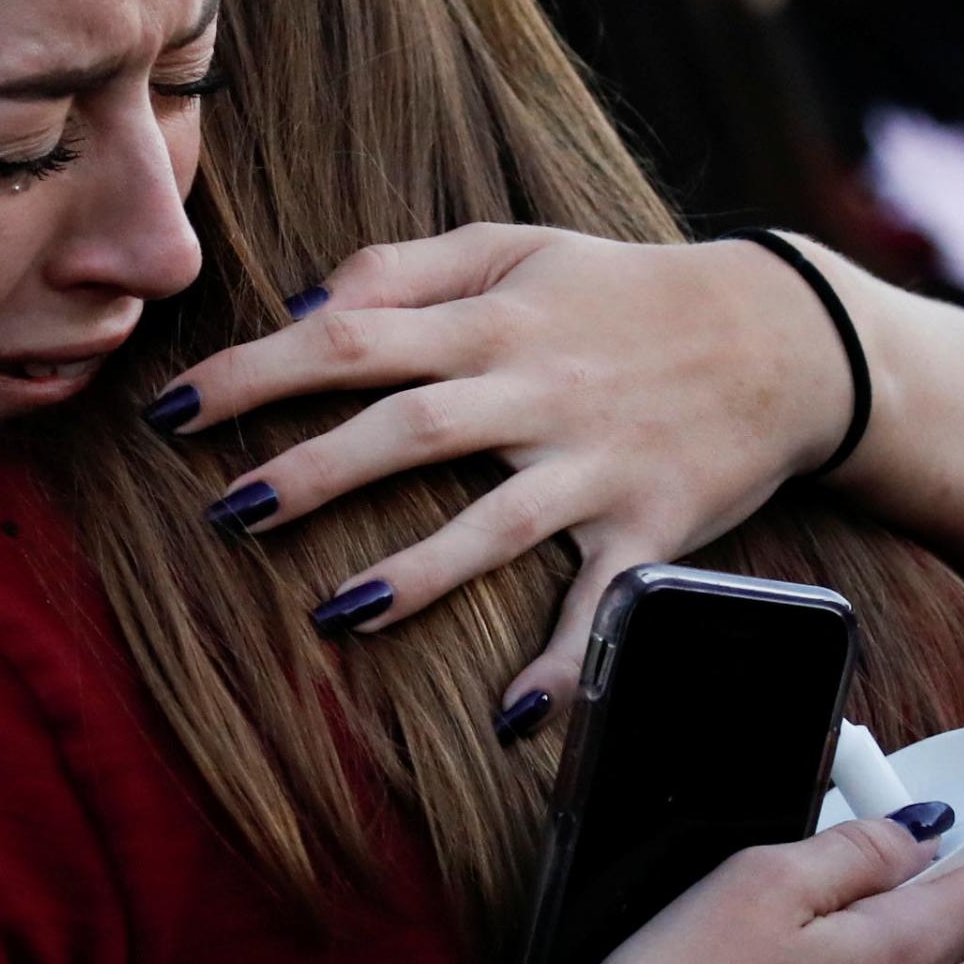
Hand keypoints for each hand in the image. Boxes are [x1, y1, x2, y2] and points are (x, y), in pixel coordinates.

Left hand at [158, 225, 852, 722]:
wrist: (790, 336)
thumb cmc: (625, 292)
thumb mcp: (521, 248)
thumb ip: (407, 266)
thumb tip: (305, 303)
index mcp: (493, 321)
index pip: (351, 339)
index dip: (256, 372)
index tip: (173, 410)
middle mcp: (539, 391)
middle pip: (410, 428)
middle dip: (314, 471)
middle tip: (228, 513)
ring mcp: (598, 465)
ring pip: (499, 521)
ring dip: (421, 571)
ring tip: (340, 613)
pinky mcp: (655, 528)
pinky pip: (607, 604)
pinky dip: (569, 663)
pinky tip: (511, 714)